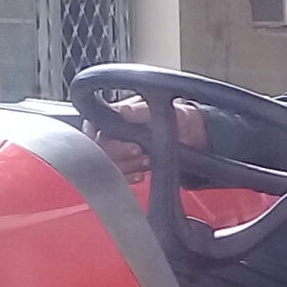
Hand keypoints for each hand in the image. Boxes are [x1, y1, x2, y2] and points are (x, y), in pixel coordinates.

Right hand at [92, 96, 206, 175]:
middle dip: (120, 155)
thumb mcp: (159, 109)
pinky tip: (140, 175)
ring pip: (109, 165)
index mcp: (113, 116)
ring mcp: (120, 151)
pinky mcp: (128, 166)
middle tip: (140, 152)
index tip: (125, 145)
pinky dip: (129, 178)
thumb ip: (139, 110)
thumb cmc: (174, 115)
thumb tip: (123, 111)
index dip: (106, 141)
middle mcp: (112, 134)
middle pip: (101, 151)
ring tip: (146, 161)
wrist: (191, 134)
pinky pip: (119, 176)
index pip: (95, 131)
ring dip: (127, 167)